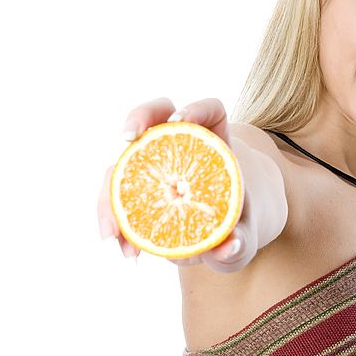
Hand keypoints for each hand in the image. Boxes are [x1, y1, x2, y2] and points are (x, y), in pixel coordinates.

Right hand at [97, 97, 257, 271]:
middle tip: (127, 140)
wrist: (217, 236)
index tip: (179, 122)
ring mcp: (152, 164)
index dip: (196, 109)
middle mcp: (180, 146)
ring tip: (116, 233)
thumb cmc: (233, 227)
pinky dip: (114, 219)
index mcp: (215, 147)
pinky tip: (122, 246)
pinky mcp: (134, 186)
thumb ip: (241, 240)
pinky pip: (116, 195)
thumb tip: (232, 246)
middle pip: (156, 113)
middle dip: (137, 118)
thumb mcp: (243, 236)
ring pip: (124, 159)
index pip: (211, 111)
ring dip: (112, 190)